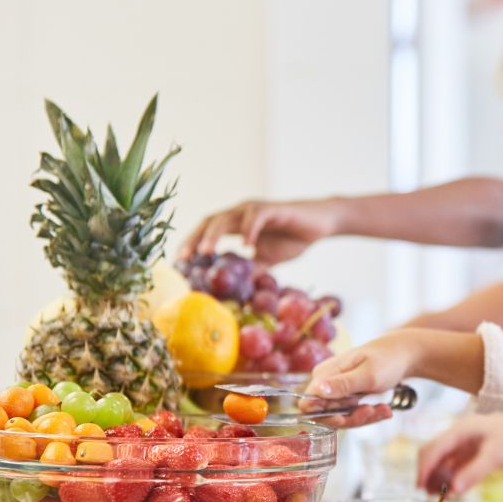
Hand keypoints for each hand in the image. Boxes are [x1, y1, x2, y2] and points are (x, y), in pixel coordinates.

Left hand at [179, 199, 341, 264]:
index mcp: (236, 224)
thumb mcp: (268, 260)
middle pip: (210, 221)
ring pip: (227, 217)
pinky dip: (248, 230)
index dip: (192, 243)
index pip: (206, 229)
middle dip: (195, 238)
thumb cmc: (293, 238)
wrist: (322, 224)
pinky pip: (255, 217)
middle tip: (185, 257)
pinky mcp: (273, 209)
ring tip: (206, 252)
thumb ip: (251, 270)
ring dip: (214, 234)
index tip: (180, 262)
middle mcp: (241, 213)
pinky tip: (246, 245)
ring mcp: (255, 209)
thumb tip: (236, 292)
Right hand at [304, 333, 417, 427]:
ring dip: (365, 417)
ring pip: (342, 417)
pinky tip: (384, 409)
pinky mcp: (347, 398)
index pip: (308, 405)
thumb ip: (343, 384)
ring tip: (385, 410)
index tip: (344, 418)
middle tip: (373, 411)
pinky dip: (369, 415)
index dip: (324, 416)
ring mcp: (336, 391)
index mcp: (324, 374)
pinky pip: (353, 414)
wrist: (404, 355)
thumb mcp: (368, 374)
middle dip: (352, 418)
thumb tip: (317, 391)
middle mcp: (325, 384)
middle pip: (327, 415)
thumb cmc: (387, 359)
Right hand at [416, 413, 502, 494]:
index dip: (423, 468)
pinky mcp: (476, 455)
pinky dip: (451, 479)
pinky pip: (456, 468)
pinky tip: (453, 492)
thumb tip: (452, 490)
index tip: (419, 488)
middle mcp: (461, 436)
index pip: (433, 448)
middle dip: (427, 473)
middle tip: (427, 495)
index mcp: (462, 430)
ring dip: (438, 478)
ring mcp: (468, 446)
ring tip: (439, 496)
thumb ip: (474, 472)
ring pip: (443, 462)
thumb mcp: (497, 455)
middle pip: (433, 454)